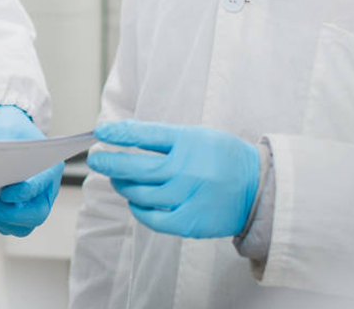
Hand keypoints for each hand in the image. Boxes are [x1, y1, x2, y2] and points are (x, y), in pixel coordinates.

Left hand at [0, 105, 62, 236]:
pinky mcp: (24, 213)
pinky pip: (12, 227)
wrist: (8, 132)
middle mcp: (48, 189)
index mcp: (51, 166)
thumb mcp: (7, 129)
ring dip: (0, 219)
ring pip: (24, 226)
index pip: (42, 185)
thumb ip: (3, 148)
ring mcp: (37, 203)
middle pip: (37, 214)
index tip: (4, 194)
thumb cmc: (9, 129)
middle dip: (10, 213)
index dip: (24, 193)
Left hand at [88, 120, 259, 238]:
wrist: (258, 187)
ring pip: (142, 193)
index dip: (119, 133)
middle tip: (96, 159)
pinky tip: (133, 202)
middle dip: (111, 162)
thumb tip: (124, 133)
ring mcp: (188, 196)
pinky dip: (139, 210)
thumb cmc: (221, 156)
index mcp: (188, 141)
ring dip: (123, 186)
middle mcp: (187, 168)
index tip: (100, 132)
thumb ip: (162, 137)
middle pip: (137, 167)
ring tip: (117, 179)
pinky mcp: (191, 221)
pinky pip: (154, 218)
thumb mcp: (196, 135)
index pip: (145, 134)